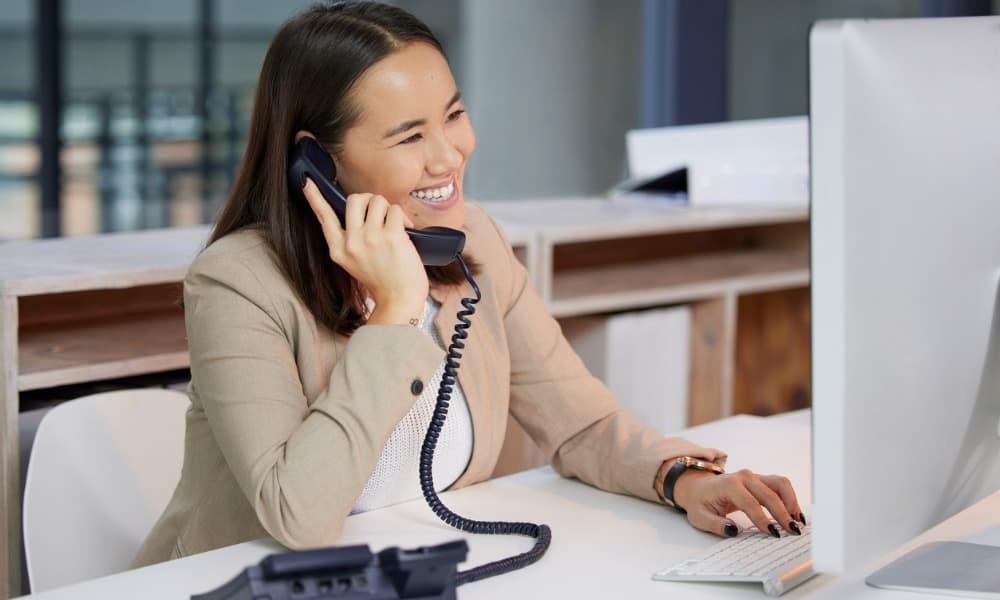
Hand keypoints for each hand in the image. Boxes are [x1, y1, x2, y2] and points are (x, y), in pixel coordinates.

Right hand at [302, 179, 427, 322]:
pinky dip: (403, 217)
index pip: (323, 218)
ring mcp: (370, 238)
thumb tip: (362, 211)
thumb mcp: (355, 262)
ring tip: (394, 226)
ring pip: (377, 200)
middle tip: (380, 214)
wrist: (399, 300)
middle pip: (354, 199)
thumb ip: (351, 240)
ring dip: (388, 209)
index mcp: (338, 250)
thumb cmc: (383, 280)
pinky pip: (394, 209)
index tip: (306, 182)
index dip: (315, 198)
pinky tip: (406, 230)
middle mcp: (350, 242)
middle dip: (370, 200)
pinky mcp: (390, 236)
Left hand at [673, 468, 804, 537]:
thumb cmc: (700, 503)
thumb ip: (716, 525)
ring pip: (780, 484)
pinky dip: (790, 497)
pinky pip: (780, 485)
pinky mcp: (761, 480)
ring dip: (791, 502)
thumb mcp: (699, 517)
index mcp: (728, 485)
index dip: (762, 519)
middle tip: (792, 532)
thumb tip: (734, 531)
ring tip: (798, 522)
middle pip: (769, 494)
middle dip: (782, 514)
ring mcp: (754, 476)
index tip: (773, 533)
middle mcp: (744, 477)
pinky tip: (794, 513)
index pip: (750, 503)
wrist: (698, 487)